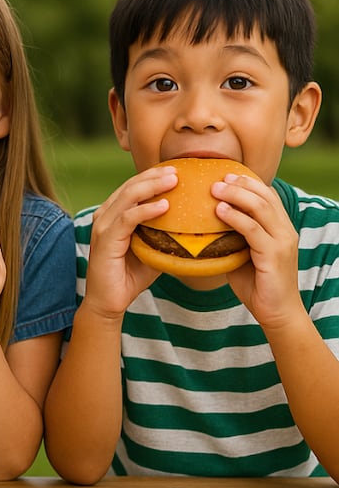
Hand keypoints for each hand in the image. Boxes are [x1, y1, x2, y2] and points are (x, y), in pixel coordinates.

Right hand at [81, 164, 174, 319]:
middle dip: (155, 175)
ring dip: (152, 186)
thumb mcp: (153, 248)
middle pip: (130, 186)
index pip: (134, 187)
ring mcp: (103, 226)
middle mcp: (105, 215)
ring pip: (128, 196)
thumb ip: (165, 233)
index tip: (179, 170)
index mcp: (114, 214)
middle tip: (179, 170)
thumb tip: (198, 226)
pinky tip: (165, 206)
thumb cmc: (131, 276)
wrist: (109, 301)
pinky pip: (127, 218)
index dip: (154, 176)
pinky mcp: (105, 239)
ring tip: (175, 180)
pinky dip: (146, 210)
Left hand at [214, 173, 304, 328]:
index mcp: (280, 228)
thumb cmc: (256, 284)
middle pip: (265, 196)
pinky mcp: (274, 255)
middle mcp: (284, 230)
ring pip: (260, 208)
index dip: (248, 182)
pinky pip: (253, 230)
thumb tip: (202, 226)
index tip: (225, 174)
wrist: (276, 312)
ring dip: (235, 195)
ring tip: (214, 189)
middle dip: (240, 183)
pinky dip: (235, 217)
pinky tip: (218, 211)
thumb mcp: (242, 255)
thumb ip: (230, 238)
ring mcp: (282, 242)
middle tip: (216, 177)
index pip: (267, 196)